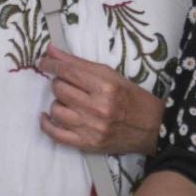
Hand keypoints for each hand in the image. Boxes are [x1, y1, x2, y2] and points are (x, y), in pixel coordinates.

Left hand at [37, 47, 161, 154]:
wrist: (151, 127)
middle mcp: (97, 107)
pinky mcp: (87, 144)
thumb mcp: (110, 74)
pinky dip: (47, 124)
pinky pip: (56, 135)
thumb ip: (78, 63)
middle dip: (59, 83)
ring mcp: (91, 128)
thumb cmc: (131, 97)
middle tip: (67, 84)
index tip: (43, 62)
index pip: (68, 71)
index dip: (51, 64)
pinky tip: (47, 117)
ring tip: (68, 101)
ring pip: (56, 110)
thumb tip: (50, 51)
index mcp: (105, 86)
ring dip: (57, 102)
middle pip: (60, 89)